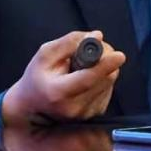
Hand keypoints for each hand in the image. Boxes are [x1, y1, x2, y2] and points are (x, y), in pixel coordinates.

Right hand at [1, 30, 125, 127]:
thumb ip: (69, 43)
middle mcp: (75, 108)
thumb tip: (97, 36)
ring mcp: (86, 114)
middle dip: (106, 58)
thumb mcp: (45, 55)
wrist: (32, 108)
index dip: (105, 66)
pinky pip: (108, 88)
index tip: (119, 55)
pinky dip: (103, 78)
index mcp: (59, 93)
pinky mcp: (95, 114)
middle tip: (96, 48)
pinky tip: (88, 77)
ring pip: (109, 81)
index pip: (87, 79)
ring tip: (86, 64)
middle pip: (104, 78)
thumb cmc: (37, 78)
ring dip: (105, 68)